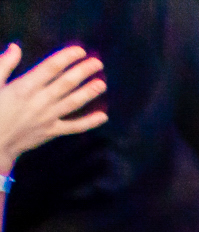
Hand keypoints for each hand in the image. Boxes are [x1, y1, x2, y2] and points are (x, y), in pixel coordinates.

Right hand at [0, 44, 106, 168]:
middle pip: (66, 83)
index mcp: (25, 87)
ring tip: (101, 84)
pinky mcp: (51, 131)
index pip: (51, 68)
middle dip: (83, 72)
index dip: (67, 58)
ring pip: (73, 103)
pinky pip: (74, 127)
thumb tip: (16, 47)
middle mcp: (40, 101)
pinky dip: (89, 123)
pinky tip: (103, 117)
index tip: (80, 51)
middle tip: (98, 63)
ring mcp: (48, 117)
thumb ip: (4, 64)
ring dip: (88, 93)